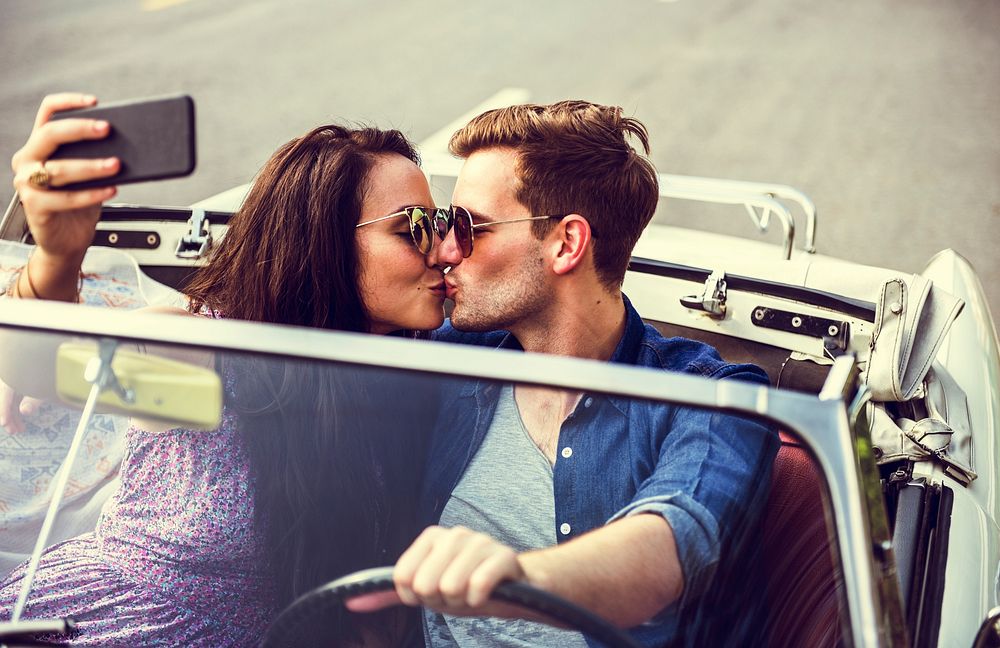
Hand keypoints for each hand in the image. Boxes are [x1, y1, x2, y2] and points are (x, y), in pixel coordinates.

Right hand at [0, 379, 42, 434]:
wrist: (50, 364)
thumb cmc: (46, 375)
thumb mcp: (41, 388)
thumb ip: (33, 400)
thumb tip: (24, 411)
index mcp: (10, 380)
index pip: (3, 398)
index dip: (3, 411)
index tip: (4, 423)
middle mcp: (8, 382)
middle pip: (4, 401)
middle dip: (8, 417)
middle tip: (13, 431)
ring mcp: (13, 385)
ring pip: (9, 403)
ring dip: (13, 417)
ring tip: (20, 430)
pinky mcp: (18, 388)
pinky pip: (14, 401)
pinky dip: (17, 412)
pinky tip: (21, 424)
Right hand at [11, 93, 119, 291]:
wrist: (68, 241)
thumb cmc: (79, 205)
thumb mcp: (90, 176)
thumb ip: (99, 157)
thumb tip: (131, 144)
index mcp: (40, 145)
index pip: (47, 112)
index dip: (69, 103)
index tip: (95, 102)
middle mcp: (28, 159)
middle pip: (50, 134)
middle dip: (81, 129)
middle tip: (107, 129)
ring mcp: (27, 182)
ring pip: (60, 168)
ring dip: (91, 166)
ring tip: (116, 164)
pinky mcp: (35, 206)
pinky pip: (65, 198)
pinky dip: (91, 194)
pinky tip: (111, 190)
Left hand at [346, 526, 525, 616]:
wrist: (513, 588)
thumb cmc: (464, 585)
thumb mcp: (424, 589)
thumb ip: (389, 594)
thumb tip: (350, 603)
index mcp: (431, 537)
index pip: (402, 578)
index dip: (416, 597)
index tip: (433, 592)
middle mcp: (454, 534)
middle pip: (425, 586)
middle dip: (440, 601)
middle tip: (456, 594)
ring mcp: (481, 542)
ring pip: (451, 588)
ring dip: (461, 602)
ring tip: (471, 592)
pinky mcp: (504, 556)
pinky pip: (478, 587)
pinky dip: (479, 600)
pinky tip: (487, 594)